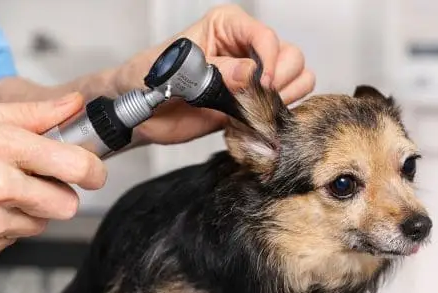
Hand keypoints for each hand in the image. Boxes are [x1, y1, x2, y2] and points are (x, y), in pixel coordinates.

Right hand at [0, 93, 106, 265]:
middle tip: (37, 182)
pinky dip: (3, 229)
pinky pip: (14, 241)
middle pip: (67, 204)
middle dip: (59, 194)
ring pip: (41, 223)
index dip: (93, 169)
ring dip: (28, 211)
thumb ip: (32, 113)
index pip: (75, 165)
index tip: (91, 171)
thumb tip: (74, 105)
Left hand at [115, 4, 314, 144]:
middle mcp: (246, 47)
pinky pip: (289, 103)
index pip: (265, 36)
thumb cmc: (148, 78)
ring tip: (256, 110)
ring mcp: (254, 76)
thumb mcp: (177, 71)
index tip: (260, 85)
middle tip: (257, 100)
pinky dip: (281, 114)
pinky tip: (256, 120)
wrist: (139, 111)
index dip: (269, 62)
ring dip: (285, 97)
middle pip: (291, 56)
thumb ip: (216, 72)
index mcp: (228, 26)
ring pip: (297, 77)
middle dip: (280, 80)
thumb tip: (250, 74)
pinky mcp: (254, 102)